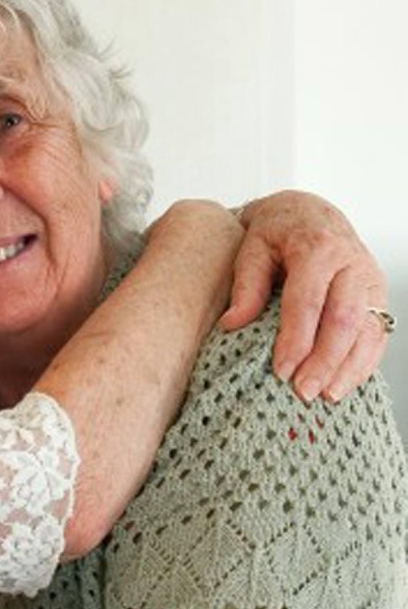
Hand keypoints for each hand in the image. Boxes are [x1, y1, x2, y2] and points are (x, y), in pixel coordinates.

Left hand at [218, 190, 388, 401]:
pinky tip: (344, 383)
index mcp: (317, 248)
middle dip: (324, 360)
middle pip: (344, 319)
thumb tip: (232, 324)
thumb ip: (245, 285)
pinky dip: (363, 362)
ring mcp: (370, 279)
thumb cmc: (275, 232)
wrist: (308, 212)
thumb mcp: (251, 248)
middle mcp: (351, 263)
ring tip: (325, 396)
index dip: (296, 340)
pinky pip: (377, 333)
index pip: (307, 301)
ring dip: (348, 368)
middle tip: (303, 392)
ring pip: (367, 330)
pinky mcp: (378, 294)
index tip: (282, 371)